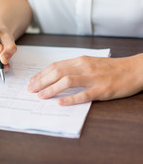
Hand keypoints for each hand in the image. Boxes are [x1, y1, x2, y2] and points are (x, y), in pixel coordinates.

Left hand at [28, 55, 142, 105]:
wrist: (134, 70)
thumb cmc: (110, 68)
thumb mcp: (90, 63)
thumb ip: (73, 68)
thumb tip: (54, 75)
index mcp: (80, 61)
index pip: (55, 66)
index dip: (41, 74)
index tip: (32, 81)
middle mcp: (84, 67)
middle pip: (57, 72)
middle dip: (41, 81)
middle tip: (31, 90)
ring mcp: (93, 78)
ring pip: (67, 81)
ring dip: (51, 89)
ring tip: (40, 96)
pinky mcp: (102, 90)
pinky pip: (83, 94)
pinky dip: (70, 99)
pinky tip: (60, 103)